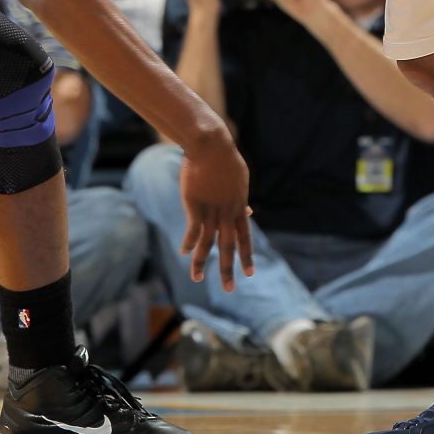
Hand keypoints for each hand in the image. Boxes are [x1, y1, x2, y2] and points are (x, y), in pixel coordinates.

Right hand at [177, 128, 253, 291]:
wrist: (211, 145)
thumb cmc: (225, 158)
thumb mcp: (239, 180)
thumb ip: (241, 198)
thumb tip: (248, 210)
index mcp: (239, 206)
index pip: (245, 236)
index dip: (247, 255)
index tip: (250, 272)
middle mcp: (227, 213)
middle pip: (228, 246)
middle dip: (228, 269)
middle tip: (229, 289)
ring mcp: (211, 210)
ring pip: (207, 244)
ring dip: (201, 262)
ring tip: (197, 278)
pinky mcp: (194, 205)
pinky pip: (192, 230)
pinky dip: (188, 244)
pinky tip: (184, 253)